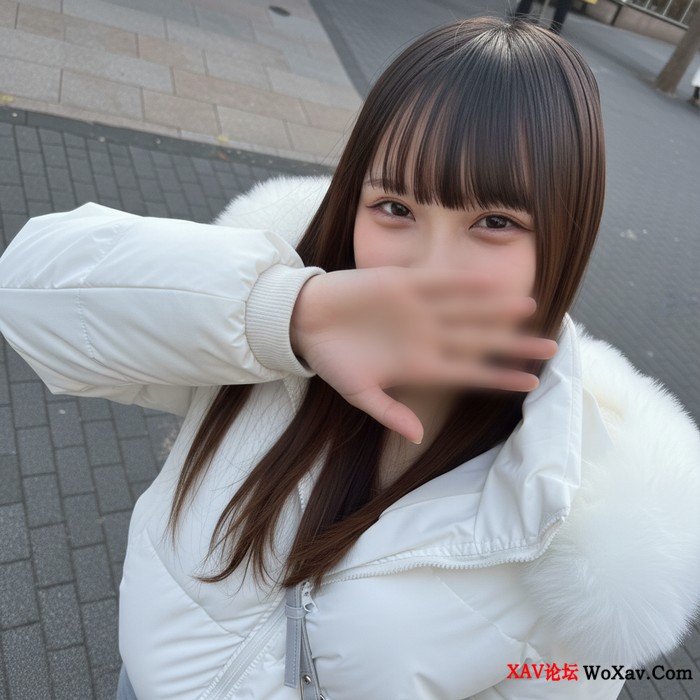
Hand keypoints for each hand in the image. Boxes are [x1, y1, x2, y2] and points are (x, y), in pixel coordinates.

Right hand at [290, 266, 557, 444]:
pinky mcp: (404, 282)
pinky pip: (442, 282)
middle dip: (514, 344)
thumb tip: (417, 437)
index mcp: (419, 365)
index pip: (470, 372)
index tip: (532, 383)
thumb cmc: (331, 359)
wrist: (306, 321)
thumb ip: (389, 412)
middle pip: (479, 340)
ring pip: (468, 309)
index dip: (500, 377)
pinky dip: (466, 283)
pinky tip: (492, 283)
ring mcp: (418, 309)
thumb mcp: (358, 393)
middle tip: (551, 347)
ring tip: (530, 307)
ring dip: (497, 309)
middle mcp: (427, 336)